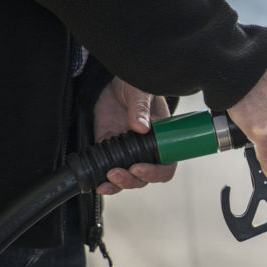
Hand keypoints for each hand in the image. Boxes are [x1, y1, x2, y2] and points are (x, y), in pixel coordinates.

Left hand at [93, 77, 176, 194]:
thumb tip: (141, 127)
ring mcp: (129, 151)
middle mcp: (148, 148)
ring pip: (130, 178)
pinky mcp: (111, 150)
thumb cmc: (135, 84)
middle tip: (118, 172)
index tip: (139, 167)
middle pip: (147, 176)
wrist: (113, 82)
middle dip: (133, 179)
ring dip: (120, 183)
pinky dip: (106, 181)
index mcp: (163, 137)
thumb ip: (140, 108)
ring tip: (108, 178)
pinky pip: (110, 171)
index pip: (167, 164)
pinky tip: (99, 183)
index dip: (156, 172)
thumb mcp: (140, 92)